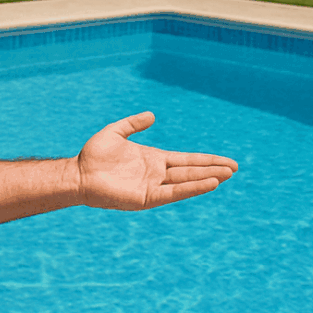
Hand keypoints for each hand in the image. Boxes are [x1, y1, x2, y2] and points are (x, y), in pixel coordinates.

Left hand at [76, 111, 237, 210]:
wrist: (78, 174)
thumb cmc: (93, 155)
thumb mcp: (115, 132)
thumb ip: (133, 124)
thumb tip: (152, 115)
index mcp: (153, 159)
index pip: (186, 160)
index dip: (206, 160)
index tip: (226, 161)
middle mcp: (157, 174)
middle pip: (191, 170)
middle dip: (212, 169)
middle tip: (235, 169)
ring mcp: (153, 186)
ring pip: (185, 182)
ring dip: (206, 178)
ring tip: (227, 175)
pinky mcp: (146, 198)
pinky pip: (173, 193)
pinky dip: (190, 189)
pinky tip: (207, 184)